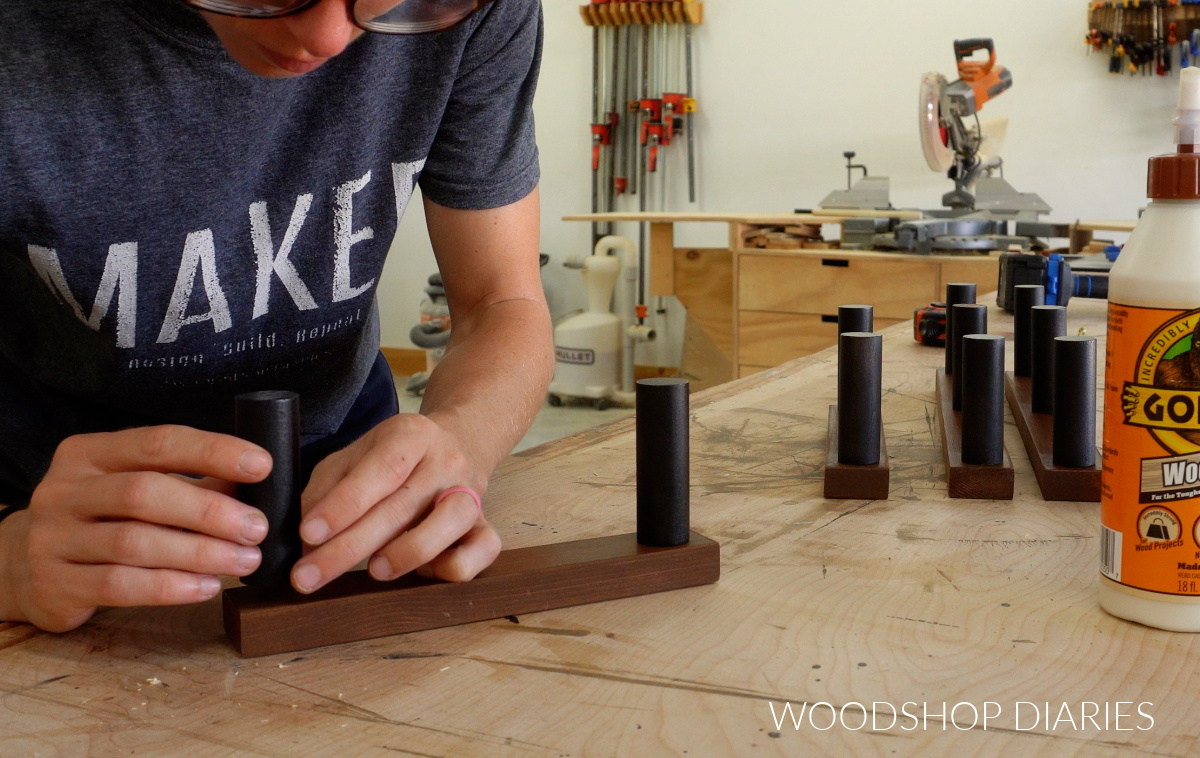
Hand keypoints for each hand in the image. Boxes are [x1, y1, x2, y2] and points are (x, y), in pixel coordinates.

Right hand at [0, 426, 272, 631]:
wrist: (23, 568)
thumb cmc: (100, 520)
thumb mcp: (134, 489)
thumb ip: (190, 482)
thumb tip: (256, 482)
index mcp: (89, 453)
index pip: (157, 442)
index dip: (213, 451)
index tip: (262, 466)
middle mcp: (64, 490)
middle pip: (145, 492)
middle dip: (209, 510)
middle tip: (257, 528)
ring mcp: (53, 538)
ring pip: (134, 542)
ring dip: (199, 552)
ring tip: (244, 560)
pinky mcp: (54, 584)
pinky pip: (120, 585)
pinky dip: (170, 586)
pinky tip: (206, 586)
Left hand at [291, 413, 501, 593]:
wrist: (462, 439)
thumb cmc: (398, 455)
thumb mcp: (356, 455)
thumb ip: (328, 489)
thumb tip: (307, 540)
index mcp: (410, 435)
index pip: (378, 470)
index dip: (342, 505)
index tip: (308, 534)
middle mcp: (445, 461)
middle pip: (400, 507)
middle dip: (348, 549)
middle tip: (308, 577)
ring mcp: (470, 492)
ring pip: (449, 524)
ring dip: (407, 554)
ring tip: (374, 571)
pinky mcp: (486, 522)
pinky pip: (484, 549)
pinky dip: (456, 566)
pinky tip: (425, 572)